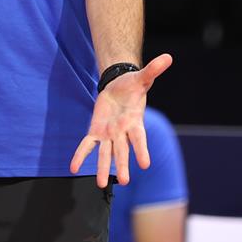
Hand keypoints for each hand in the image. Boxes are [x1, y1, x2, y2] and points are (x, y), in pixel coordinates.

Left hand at [70, 54, 172, 187]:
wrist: (119, 88)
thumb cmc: (132, 86)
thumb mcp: (142, 78)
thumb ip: (153, 70)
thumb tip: (168, 57)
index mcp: (135, 122)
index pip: (139, 138)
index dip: (142, 150)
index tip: (145, 164)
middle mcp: (122, 133)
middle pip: (122, 151)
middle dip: (123, 165)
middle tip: (124, 181)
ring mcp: (109, 134)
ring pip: (105, 153)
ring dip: (103, 168)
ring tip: (101, 184)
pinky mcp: (96, 131)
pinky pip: (87, 145)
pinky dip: (80, 155)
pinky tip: (73, 168)